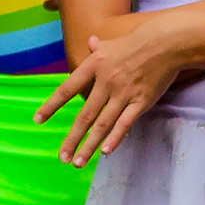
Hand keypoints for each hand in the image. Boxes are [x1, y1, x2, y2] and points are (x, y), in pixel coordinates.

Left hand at [37, 19, 187, 163]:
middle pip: (84, 115)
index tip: (38, 120)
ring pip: (102, 124)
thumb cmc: (138, 42)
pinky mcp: (141, 102)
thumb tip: (90, 42)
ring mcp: (123, 93)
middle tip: (62, 156)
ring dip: (89, 146)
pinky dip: (115, 138)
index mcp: (94, 66)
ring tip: (78, 162)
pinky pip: (125, 123)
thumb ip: (98, 47)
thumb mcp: (112, 43)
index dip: (51, 106)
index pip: (67, 89)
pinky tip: (105, 151)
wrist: (167, 43)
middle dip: (72, 139)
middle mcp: (105, 82)